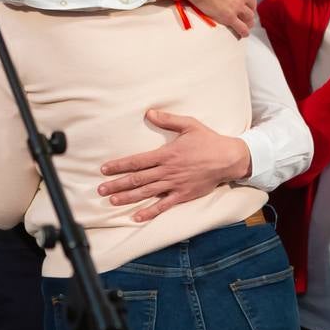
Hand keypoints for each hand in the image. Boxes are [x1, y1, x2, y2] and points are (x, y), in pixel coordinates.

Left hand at [98, 109, 249, 221]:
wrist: (229, 159)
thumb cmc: (208, 141)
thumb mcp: (189, 124)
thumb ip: (168, 119)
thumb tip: (149, 112)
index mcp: (166, 154)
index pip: (137, 161)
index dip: (119, 166)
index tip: (104, 169)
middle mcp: (167, 171)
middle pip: (137, 179)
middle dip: (117, 184)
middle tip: (100, 189)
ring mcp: (175, 185)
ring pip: (147, 193)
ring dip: (128, 198)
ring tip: (112, 201)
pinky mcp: (183, 195)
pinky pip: (164, 206)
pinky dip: (150, 212)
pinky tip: (137, 217)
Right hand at [165, 0, 256, 37]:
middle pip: (252, 3)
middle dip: (251, 7)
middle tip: (248, 10)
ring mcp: (237, 6)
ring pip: (249, 16)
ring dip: (249, 20)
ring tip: (248, 23)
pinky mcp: (228, 17)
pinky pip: (240, 27)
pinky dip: (244, 31)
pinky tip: (245, 34)